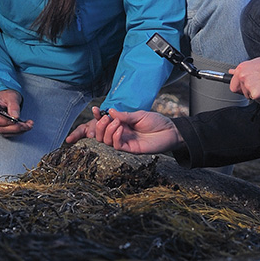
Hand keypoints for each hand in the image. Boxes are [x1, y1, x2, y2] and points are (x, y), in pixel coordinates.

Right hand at [0, 89, 32, 133]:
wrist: (5, 97)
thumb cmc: (5, 95)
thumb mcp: (11, 97)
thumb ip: (13, 106)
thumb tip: (15, 117)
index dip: (2, 121)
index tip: (14, 121)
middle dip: (15, 128)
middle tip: (26, 125)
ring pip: (5, 133)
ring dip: (18, 131)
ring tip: (29, 125)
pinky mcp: (1, 128)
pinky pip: (9, 133)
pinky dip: (18, 131)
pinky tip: (26, 126)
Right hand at [66, 107, 182, 154]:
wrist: (170, 131)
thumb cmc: (156, 122)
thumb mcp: (139, 114)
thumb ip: (124, 115)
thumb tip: (109, 111)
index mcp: (119, 124)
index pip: (100, 126)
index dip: (91, 124)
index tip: (89, 116)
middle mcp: (119, 134)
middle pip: (98, 135)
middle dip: (97, 126)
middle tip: (104, 118)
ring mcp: (124, 142)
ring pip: (105, 141)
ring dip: (107, 130)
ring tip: (116, 122)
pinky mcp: (130, 149)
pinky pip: (117, 146)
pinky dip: (115, 137)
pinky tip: (121, 129)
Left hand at [229, 57, 259, 100]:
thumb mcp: (254, 63)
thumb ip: (243, 69)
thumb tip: (232, 71)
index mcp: (241, 69)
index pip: (233, 84)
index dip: (239, 86)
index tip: (244, 87)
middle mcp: (242, 76)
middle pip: (239, 91)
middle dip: (245, 91)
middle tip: (255, 87)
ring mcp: (248, 85)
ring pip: (248, 95)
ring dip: (255, 93)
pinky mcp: (255, 93)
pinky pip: (256, 99)